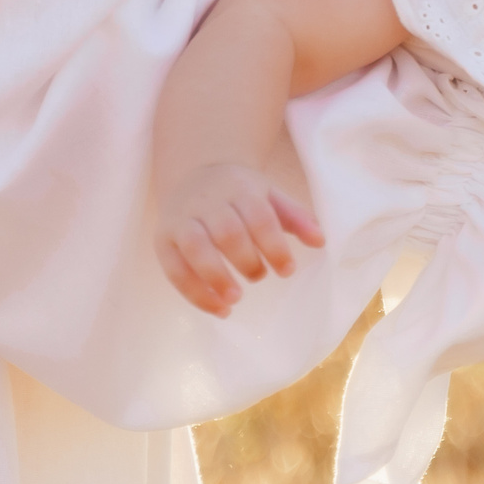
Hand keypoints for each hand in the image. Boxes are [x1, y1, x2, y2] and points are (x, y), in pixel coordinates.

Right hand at [157, 162, 322, 317]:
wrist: (194, 174)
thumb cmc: (240, 193)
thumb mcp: (270, 196)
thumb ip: (296, 217)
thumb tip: (321, 241)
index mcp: (241, 188)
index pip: (259, 217)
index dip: (275, 246)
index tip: (288, 270)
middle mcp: (208, 201)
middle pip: (227, 232)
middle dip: (246, 260)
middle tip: (260, 277)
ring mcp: (181, 219)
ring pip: (195, 247)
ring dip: (216, 278)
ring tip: (235, 300)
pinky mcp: (162, 238)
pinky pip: (173, 268)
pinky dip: (194, 292)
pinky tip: (217, 308)